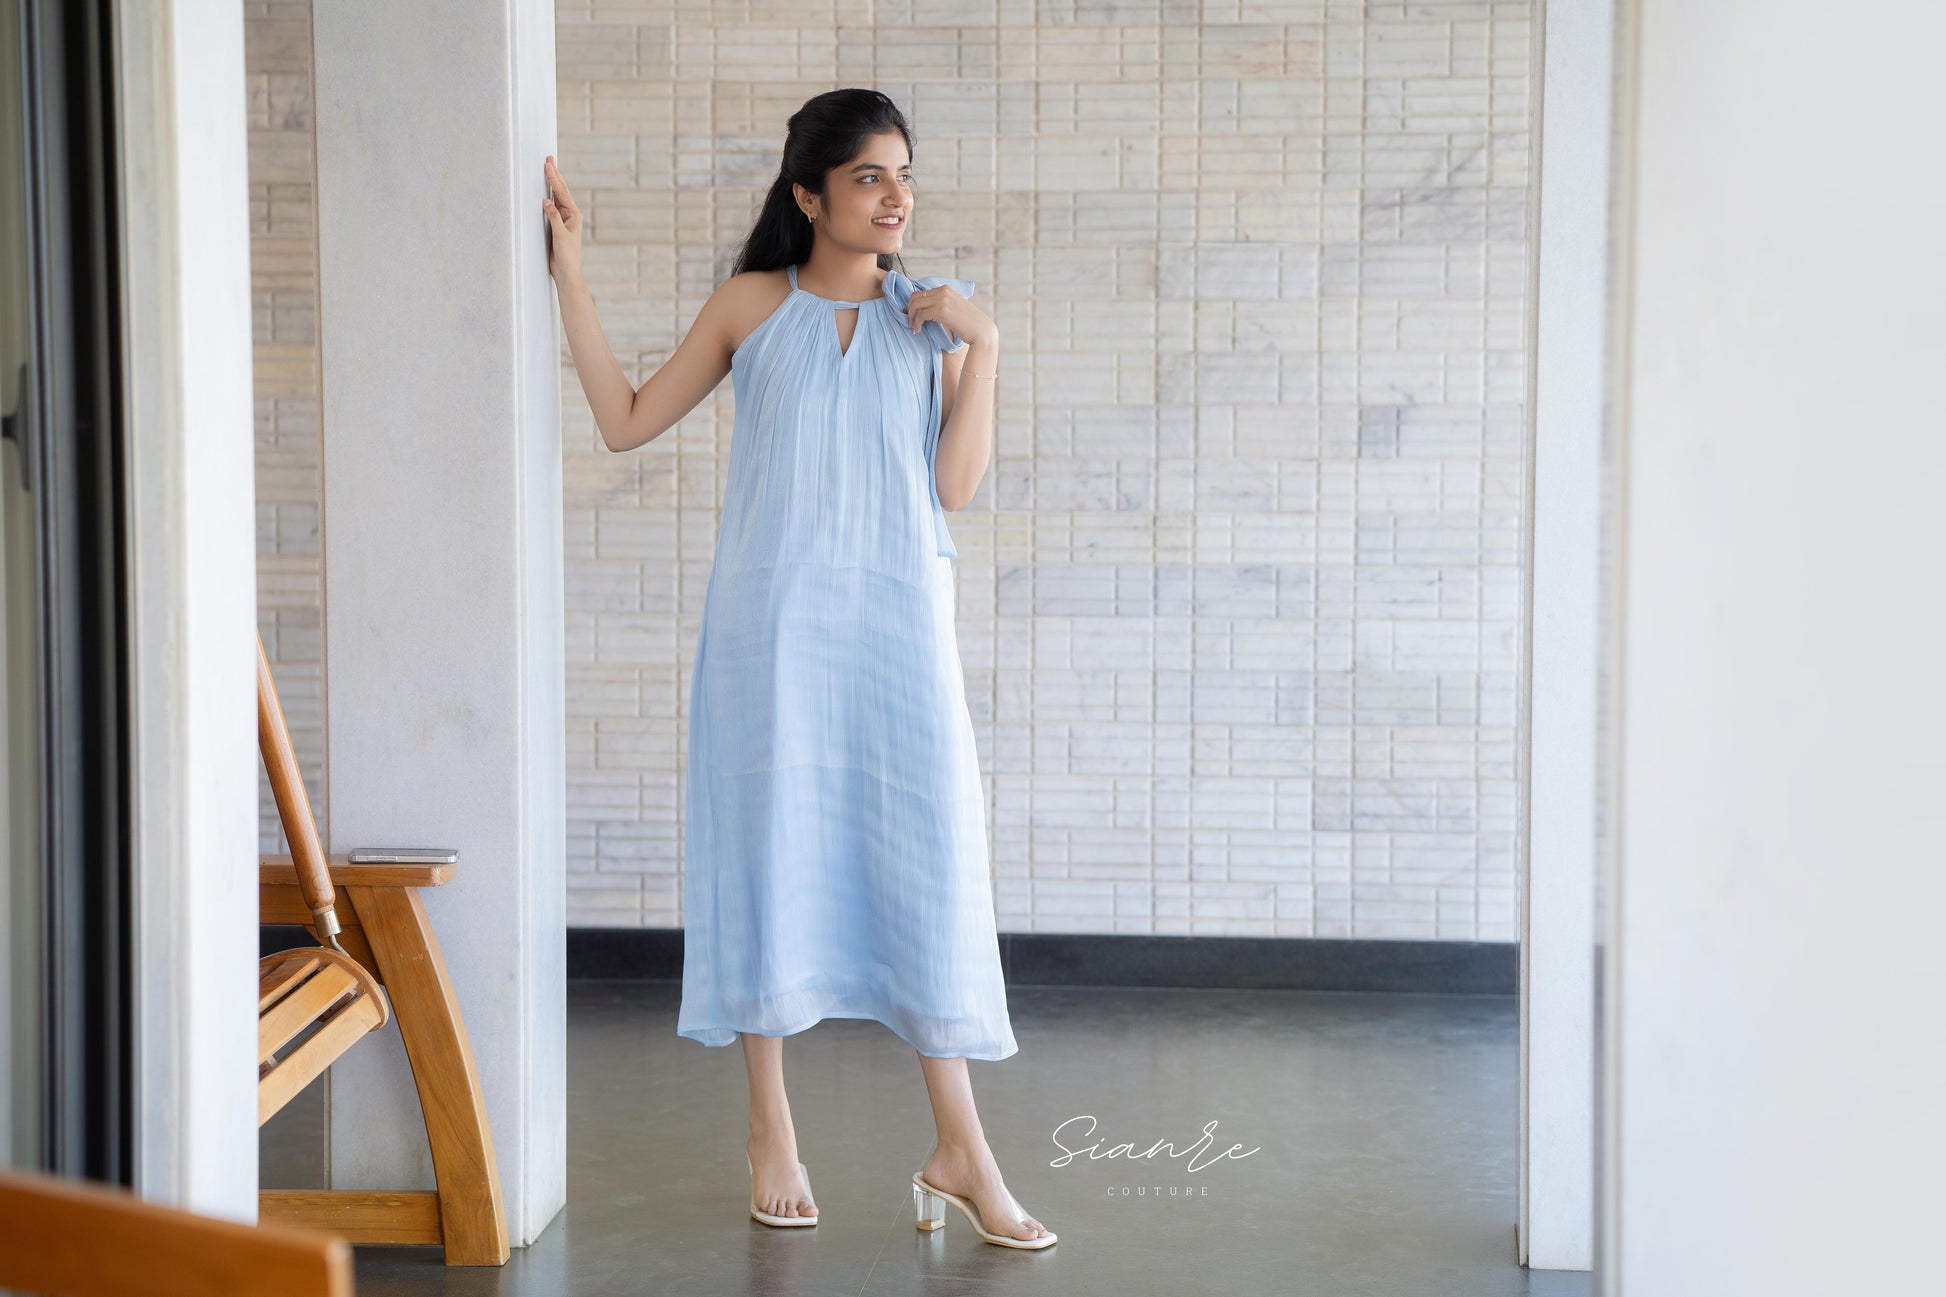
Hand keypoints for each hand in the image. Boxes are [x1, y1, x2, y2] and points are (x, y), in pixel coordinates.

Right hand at [542, 155, 583, 285]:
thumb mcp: (560, 235)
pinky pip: (550, 207)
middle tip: (549, 159)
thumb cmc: (567, 256)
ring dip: (551, 183)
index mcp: (574, 215)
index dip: (554, 178)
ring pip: (555, 197)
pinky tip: (544, 189)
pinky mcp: (555, 225)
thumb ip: (553, 217)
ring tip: (547, 168)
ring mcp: (562, 219)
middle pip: (560, 191)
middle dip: (554, 175)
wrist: (566, 272)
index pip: (562, 193)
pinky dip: (547, 196)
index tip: (548, 164)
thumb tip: (546, 200)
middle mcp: (569, 215)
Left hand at [904, 284, 995, 348]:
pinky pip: (921, 315)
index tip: (911, 315)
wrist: (981, 331)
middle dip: (909, 310)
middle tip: (910, 322)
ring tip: (914, 328)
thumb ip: (941, 304)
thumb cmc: (968, 323)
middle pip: (915, 297)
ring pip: (916, 305)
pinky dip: (916, 323)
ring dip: (911, 317)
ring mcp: (943, 300)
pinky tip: (918, 330)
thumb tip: (923, 308)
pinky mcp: (942, 311)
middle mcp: (943, 291)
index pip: (920, 292)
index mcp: (946, 288)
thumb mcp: (953, 307)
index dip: (912, 304)